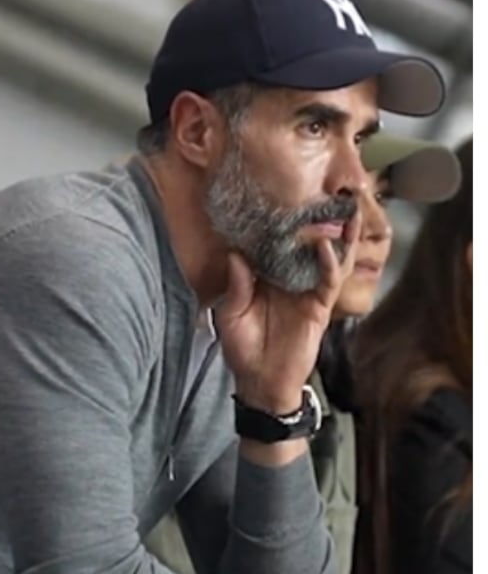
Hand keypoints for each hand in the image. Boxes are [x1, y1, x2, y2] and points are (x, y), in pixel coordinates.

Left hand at [216, 213, 359, 411]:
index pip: (275, 242)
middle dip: (318, 219)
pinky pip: (328, 281)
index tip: (279, 194)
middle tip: (327, 191)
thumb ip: (237, 285)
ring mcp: (308, 291)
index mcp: (266, 275)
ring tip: (344, 209)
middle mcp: (290, 278)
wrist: (260, 382)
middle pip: (307, 243)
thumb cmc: (242, 348)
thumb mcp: (230, 314)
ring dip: (337, 234)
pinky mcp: (319, 307)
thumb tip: (235, 253)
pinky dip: (329, 263)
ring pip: (328, 257)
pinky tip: (326, 247)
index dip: (280, 221)